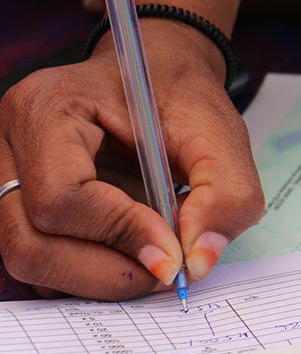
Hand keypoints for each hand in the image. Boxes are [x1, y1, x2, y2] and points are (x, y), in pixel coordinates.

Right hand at [0, 20, 263, 298]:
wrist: (156, 74)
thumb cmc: (180, 97)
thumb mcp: (221, 135)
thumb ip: (225, 195)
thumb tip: (197, 264)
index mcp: (49, 108)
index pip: (60, 197)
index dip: (120, 234)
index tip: (174, 252)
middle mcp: (10, 143)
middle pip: (30, 243)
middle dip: (107, 273)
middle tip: (168, 272)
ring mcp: (6, 176)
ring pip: (29, 260)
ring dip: (98, 279)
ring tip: (154, 262)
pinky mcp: (20, 203)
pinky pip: (41, 261)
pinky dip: (88, 274)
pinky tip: (132, 256)